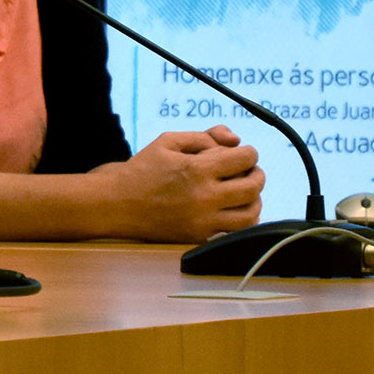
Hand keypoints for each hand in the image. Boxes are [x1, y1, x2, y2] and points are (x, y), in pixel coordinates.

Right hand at [81, 126, 262, 241]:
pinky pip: (235, 232)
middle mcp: (204, 197)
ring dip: (255, 200)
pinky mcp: (198, 237)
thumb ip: (205, 136)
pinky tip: (235, 210)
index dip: (249, 153)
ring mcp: (202, 220)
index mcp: (197, 169)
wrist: (117, 204)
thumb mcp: (169, 141)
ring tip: (246, 192)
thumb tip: (235, 140)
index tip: (244, 153)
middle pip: (252, 186)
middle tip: (250, 171)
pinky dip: (243, 220)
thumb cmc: (143, 169)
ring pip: (250, 213)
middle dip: (256, 174)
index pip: (244, 159)